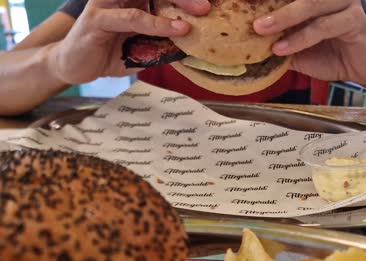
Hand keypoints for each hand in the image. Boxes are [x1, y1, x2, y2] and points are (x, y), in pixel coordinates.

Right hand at [49, 0, 210, 84]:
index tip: (208, 6)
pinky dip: (155, 24)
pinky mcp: (97, 18)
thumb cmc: (109, 53)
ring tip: (196, 16)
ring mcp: (108, 3)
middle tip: (206, 7)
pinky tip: (174, 29)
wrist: (74, 65)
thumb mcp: (144, 49)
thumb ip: (164, 45)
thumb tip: (194, 47)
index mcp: (134, 0)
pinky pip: (132, 18)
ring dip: (175, 5)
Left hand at [253, 0, 365, 85]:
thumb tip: (247, 46)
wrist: (364, 68)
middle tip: (249, 18)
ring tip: (261, 30)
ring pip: (310, 4)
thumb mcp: (297, 50)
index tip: (242, 3)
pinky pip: (323, 26)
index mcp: (313, 0)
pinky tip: (283, 49)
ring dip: (283, 18)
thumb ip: (277, 43)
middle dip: (270, 4)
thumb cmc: (330, 55)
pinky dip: (301, 37)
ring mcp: (343, 3)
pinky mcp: (355, 19)